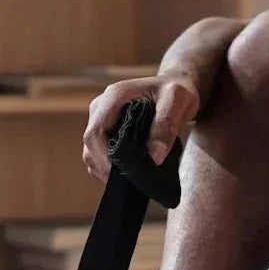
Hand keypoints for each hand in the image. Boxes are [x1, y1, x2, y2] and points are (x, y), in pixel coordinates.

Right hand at [81, 73, 199, 180]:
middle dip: (105, 168)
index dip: (103, 158)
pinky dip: (111, 167)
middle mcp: (101, 108)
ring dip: (107, 169)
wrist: (175, 86)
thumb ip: (166, 125)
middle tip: (131, 183)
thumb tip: (153, 157)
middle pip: (90, 146)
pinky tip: (131, 173)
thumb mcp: (178, 101)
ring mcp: (102, 120)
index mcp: (113, 97)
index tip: (122, 176)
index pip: (95, 133)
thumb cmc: (176, 90)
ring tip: (133, 179)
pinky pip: (100, 154)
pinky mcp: (107, 131)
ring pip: (92, 152)